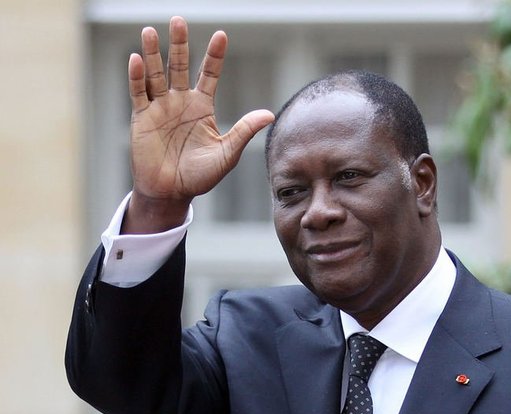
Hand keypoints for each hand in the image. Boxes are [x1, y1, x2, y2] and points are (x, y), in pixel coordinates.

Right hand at [123, 16, 273, 232]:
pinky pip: (139, 93)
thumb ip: (243, 131)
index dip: (214, 56)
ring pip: (156, 74)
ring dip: (152, 53)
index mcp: (202, 107)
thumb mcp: (227, 153)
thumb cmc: (200, 175)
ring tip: (149, 30)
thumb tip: (270, 115)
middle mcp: (180, 101)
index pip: (209, 74)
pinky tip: (137, 59)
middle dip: (179, 44)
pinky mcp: (142, 118)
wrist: (172, 192)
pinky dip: (137, 77)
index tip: (221, 35)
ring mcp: (160, 108)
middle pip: (179, 66)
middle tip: (178, 20)